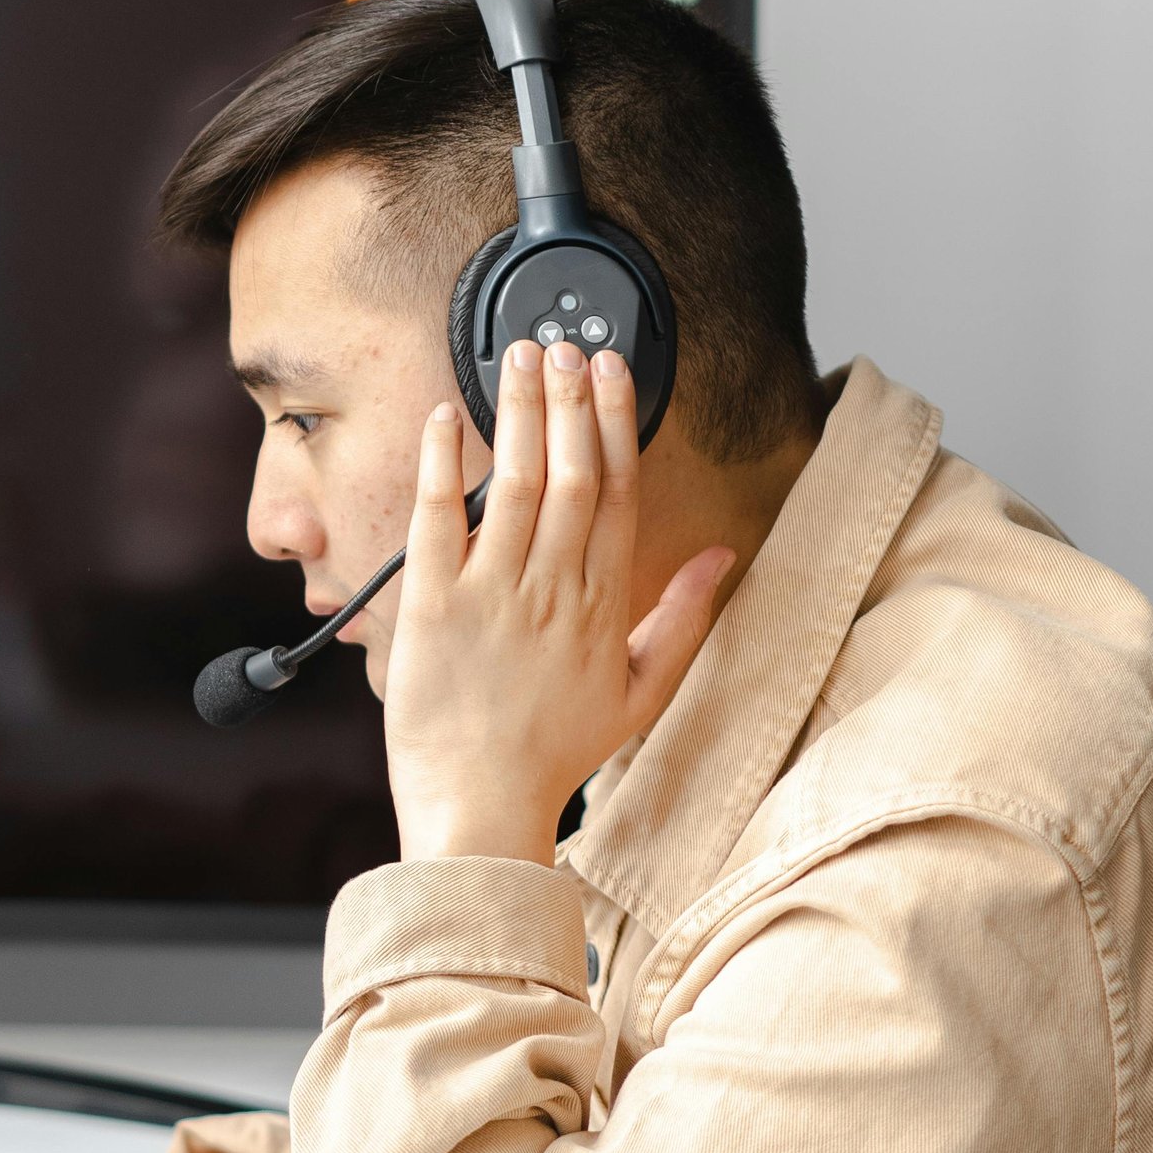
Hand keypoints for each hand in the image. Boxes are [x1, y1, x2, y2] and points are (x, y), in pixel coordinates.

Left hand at [384, 341, 733, 868]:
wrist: (480, 809)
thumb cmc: (552, 756)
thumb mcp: (640, 693)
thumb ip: (682, 619)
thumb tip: (721, 558)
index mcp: (602, 604)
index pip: (616, 491)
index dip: (616, 423)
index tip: (613, 372)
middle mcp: (552, 588)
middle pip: (569, 472)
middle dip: (570, 399)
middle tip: (567, 343)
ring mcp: (491, 593)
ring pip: (513, 481)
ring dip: (516, 412)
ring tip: (518, 357)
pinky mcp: (431, 604)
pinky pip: (438, 518)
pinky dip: (441, 463)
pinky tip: (442, 416)